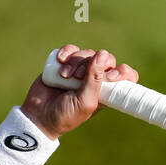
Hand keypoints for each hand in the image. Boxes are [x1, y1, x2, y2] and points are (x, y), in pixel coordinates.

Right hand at [19, 45, 138, 138]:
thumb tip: (102, 54)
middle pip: (105, 59)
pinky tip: (60, 61)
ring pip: (87, 53)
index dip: (122, 72)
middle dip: (91, 65)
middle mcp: (96, 78)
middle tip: (79, 77)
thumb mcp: (85, 101)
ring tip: (64, 76)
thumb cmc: (67, 115)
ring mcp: (81, 69)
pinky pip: (71, 49)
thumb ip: (95, 79)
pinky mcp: (65, 62)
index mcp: (107, 90)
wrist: (39, 115)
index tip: (110, 77)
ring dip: (75, 62)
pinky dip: (66, 53)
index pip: (126, 75)